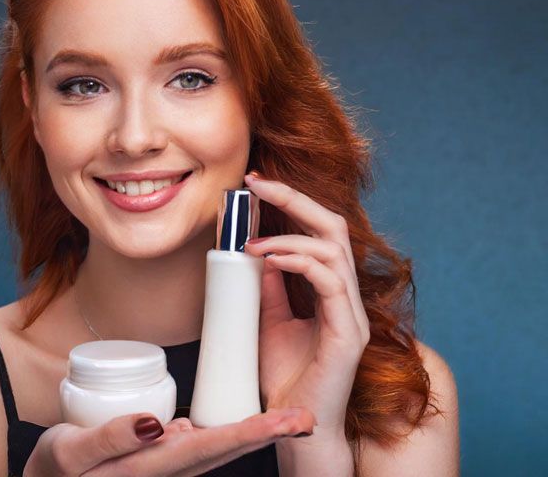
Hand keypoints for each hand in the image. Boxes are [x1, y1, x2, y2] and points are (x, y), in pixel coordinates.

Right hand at [23, 407, 315, 476]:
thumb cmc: (55, 472)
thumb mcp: (70, 454)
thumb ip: (111, 439)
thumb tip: (157, 422)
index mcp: (148, 469)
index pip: (208, 447)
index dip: (249, 431)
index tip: (287, 420)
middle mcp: (164, 473)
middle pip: (224, 451)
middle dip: (267, 433)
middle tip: (306, 417)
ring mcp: (164, 470)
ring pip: (215, 451)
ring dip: (251, 434)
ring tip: (286, 419)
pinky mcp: (159, 464)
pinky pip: (197, 449)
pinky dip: (223, 437)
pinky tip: (239, 426)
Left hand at [243, 171, 370, 441]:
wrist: (292, 420)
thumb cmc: (285, 375)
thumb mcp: (268, 319)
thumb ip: (268, 287)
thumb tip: (256, 250)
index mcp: (331, 290)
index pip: (320, 232)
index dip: (291, 203)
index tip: (255, 185)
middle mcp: (346, 296)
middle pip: (333, 228)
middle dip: (294, 199)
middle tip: (257, 185)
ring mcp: (351, 314)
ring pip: (333, 250)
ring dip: (288, 237)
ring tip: (253, 243)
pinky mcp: (347, 333)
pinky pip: (330, 282)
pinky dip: (298, 262)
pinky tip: (271, 260)